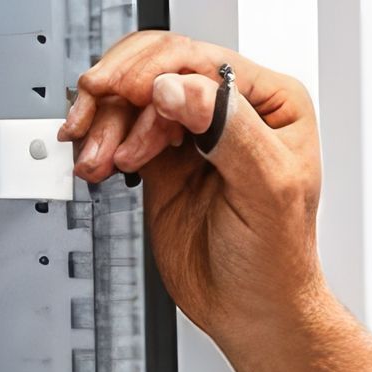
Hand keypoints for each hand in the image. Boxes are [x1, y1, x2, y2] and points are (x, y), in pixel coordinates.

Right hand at [58, 34, 324, 348]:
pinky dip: (100, 137)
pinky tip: (95, 158)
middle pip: (160, 67)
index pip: (204, 62)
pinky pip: (120, 127)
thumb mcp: (266, 188)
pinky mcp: (160, 157)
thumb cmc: (277, 257)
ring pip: (133, 96)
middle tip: (93, 108)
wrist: (250, 309)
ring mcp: (192, 132)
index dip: (158, 70)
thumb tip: (178, 89)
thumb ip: (228, 130)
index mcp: (271, 102)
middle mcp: (231, 108)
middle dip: (121, 90)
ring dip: (104, 119)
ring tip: (96, 156)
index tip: (125, 92)